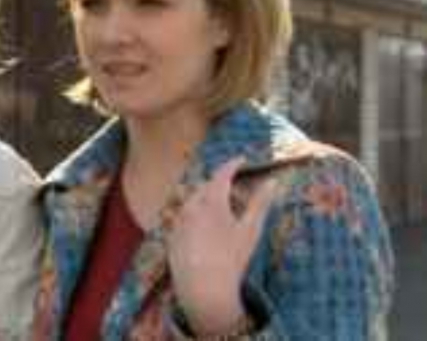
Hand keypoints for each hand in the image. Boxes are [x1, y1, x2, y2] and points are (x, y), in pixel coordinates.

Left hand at [168, 157, 276, 333]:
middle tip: (234, 187)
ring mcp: (178, 220)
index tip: (241, 158)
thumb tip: (274, 181)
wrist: (202, 288)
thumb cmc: (231, 258)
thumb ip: (261, 203)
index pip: (222, 174)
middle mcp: (190, 206)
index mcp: (211, 201)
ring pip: (192, 201)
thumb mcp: (250, 230)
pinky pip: (183, 218)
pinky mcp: (171, 235)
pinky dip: (194, 216)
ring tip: (220, 207)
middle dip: (219, 183)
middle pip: (205, 186)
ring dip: (205, 198)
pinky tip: (204, 229)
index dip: (232, 164)